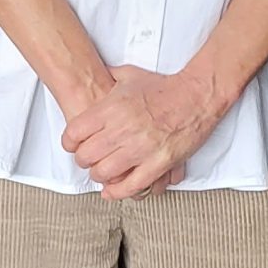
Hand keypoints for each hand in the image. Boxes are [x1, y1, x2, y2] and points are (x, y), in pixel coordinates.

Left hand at [60, 64, 219, 198]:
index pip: (75, 133)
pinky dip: (118, 192)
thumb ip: (110, 77)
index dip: (70, 142)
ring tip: (102, 173)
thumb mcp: (130, 76)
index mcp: (112, 109)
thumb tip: (98, 75)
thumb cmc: (165, 87)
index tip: (73, 145)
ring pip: (104, 173)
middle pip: (86, 156)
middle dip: (83, 161)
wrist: (197, 95)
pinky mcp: (158, 163)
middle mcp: (123, 129)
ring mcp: (140, 148)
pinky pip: (131, 185)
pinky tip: (113, 191)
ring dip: (99, 176)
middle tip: (87, 160)